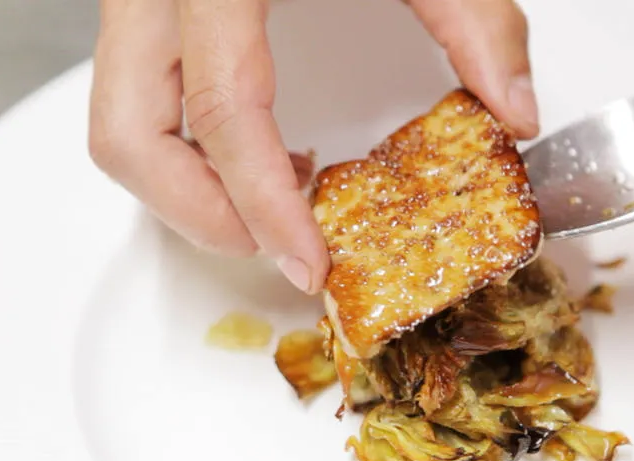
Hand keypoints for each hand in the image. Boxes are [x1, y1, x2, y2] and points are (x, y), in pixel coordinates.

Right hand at [89, 0, 538, 293]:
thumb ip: (474, 16)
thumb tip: (514, 108)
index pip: (223, 112)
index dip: (263, 206)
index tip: (309, 263)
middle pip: (128, 140)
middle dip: (204, 216)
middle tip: (282, 244)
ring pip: (119, 131)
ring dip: (190, 194)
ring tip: (276, 201)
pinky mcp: (150, 10)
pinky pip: (139, 106)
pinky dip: (191, 156)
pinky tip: (264, 153)